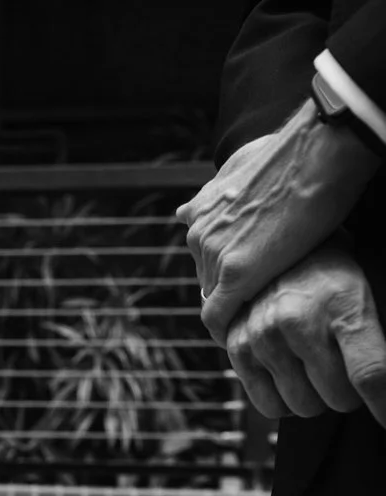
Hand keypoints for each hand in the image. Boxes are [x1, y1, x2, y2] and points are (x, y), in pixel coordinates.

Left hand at [176, 105, 380, 341]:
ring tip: (252, 323)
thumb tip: (183, 210)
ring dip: (232, 309)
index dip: (219, 277)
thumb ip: (210, 193)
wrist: (316, 150)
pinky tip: (237, 341)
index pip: (203, 259)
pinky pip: (218, 315)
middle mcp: (198, 235)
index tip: (234, 291)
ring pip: (213, 296)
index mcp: (200, 214)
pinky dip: (224, 331)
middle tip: (252, 307)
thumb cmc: (290, 152)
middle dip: (227, 292)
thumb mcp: (237, 166)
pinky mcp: (237, 273)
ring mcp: (215, 254)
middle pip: (207, 278)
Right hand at [222, 246, 385, 426]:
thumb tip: (384, 389)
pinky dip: (286, 402)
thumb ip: (375, 344)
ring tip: (315, 370)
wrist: (278, 250)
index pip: (370, 374)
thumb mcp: (364, 297)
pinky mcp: (238, 349)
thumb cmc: (332, 280)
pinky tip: (291, 377)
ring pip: (305, 406)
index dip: (385, 405)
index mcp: (343, 307)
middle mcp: (299, 323)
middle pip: (338, 398)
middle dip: (349, 392)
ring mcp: (264, 337)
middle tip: (344, 369)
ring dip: (317, 397)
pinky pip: (270, 406)